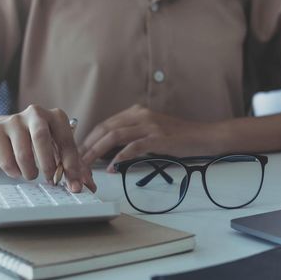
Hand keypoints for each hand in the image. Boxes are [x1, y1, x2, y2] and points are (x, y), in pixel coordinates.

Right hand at [0, 105, 95, 191]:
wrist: (2, 131)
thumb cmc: (34, 140)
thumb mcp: (56, 148)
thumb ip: (72, 165)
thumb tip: (87, 186)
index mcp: (56, 116)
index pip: (66, 141)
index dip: (71, 165)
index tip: (74, 184)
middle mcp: (36, 113)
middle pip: (41, 138)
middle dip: (48, 164)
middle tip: (50, 180)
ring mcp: (14, 120)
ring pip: (23, 151)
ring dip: (29, 170)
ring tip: (31, 175)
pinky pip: (6, 158)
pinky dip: (13, 171)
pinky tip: (17, 171)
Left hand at [80, 104, 222, 171]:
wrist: (205, 136)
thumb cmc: (178, 137)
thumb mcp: (151, 131)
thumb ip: (132, 136)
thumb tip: (108, 151)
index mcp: (136, 112)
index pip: (105, 124)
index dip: (88, 138)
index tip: (77, 152)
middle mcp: (141, 115)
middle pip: (105, 129)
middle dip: (87, 146)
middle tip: (75, 161)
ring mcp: (150, 125)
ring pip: (114, 136)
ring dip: (97, 151)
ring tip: (86, 165)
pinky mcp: (159, 138)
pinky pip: (133, 147)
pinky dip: (120, 157)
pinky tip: (112, 167)